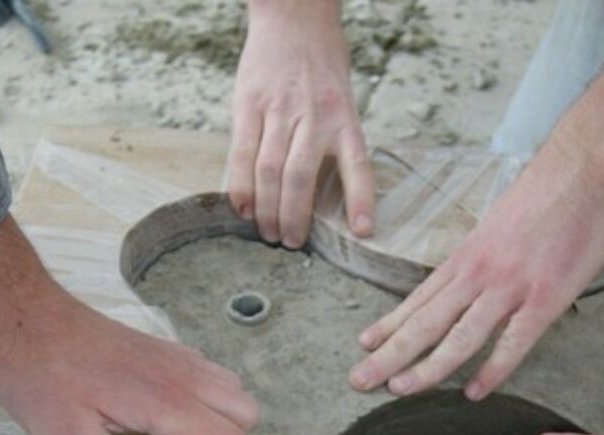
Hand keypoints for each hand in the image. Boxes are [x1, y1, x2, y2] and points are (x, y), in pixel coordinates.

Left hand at [0, 218, 257, 434]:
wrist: (24, 317)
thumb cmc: (43, 379)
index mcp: (168, 403)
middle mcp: (183, 376)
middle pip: (244, 416)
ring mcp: (175, 357)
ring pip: (233, 391)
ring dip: (223, 424)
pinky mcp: (162, 348)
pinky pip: (209, 374)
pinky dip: (209, 400)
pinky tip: (172, 416)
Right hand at [227, 0, 371, 248]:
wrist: (294, 16)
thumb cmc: (322, 65)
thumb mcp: (343, 100)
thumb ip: (335, 140)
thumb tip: (327, 192)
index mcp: (344, 117)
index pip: (357, 165)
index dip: (360, 200)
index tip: (362, 231)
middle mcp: (313, 115)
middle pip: (299, 179)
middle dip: (293, 218)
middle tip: (289, 242)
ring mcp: (279, 109)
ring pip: (269, 171)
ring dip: (266, 209)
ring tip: (266, 232)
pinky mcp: (249, 103)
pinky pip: (241, 153)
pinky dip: (240, 186)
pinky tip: (242, 207)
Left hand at [348, 139, 603, 399]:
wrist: (585, 167)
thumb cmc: (548, 192)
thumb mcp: (499, 225)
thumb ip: (483, 258)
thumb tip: (473, 283)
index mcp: (466, 256)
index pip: (419, 299)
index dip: (389, 325)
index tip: (365, 344)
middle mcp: (478, 273)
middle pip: (425, 322)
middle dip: (388, 354)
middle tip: (360, 379)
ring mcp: (510, 287)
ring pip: (459, 336)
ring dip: (427, 367)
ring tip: (399, 389)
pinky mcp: (545, 298)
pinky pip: (513, 342)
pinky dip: (493, 370)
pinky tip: (475, 391)